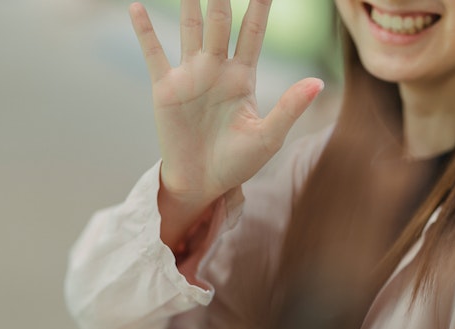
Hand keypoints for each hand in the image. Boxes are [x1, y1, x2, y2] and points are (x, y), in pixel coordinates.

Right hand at [129, 0, 323, 202]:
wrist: (201, 184)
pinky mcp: (165, 88)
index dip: (260, 5)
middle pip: (220, 20)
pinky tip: (136, 7)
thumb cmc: (237, 163)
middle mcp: (216, 68)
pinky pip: (154, 53)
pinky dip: (144, 31)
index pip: (254, 31)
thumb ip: (289, 107)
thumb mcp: (268, 138)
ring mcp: (190, 75)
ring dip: (188, 3)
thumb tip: (318, 81)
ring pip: (190, 28)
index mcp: (243, 77)